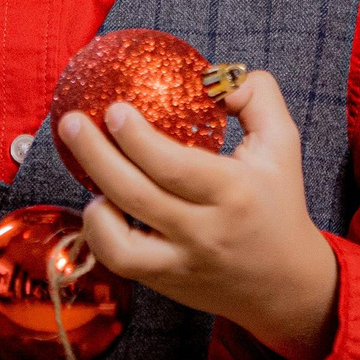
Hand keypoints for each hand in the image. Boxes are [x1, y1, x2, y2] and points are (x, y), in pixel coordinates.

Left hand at [56, 70, 340, 359]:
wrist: (287, 283)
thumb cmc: (278, 203)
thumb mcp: (281, 143)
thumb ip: (256, 96)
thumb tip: (213, 75)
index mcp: (234, 193)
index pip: (174, 166)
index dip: (136, 138)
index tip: (113, 109)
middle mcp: (205, 232)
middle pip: (137, 195)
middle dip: (96, 155)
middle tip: (72, 123)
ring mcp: (181, 262)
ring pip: (119, 242)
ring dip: (94, 205)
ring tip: (85, 171)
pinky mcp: (165, 282)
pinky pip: (119, 261)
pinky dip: (100, 233)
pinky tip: (101, 206)